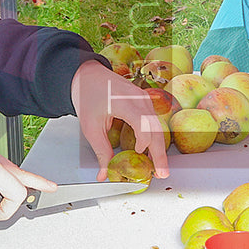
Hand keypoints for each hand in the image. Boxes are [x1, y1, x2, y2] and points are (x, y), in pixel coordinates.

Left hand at [70, 61, 169, 180]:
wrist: (87, 75)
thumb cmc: (87, 94)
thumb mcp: (90, 126)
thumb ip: (100, 151)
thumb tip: (104, 173)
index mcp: (123, 101)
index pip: (143, 124)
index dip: (144, 142)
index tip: (138, 153)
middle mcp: (138, 98)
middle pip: (155, 128)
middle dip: (160, 153)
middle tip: (161, 173)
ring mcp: (143, 98)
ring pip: (157, 126)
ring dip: (158, 147)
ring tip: (158, 167)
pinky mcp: (144, 101)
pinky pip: (153, 121)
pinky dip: (154, 138)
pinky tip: (151, 152)